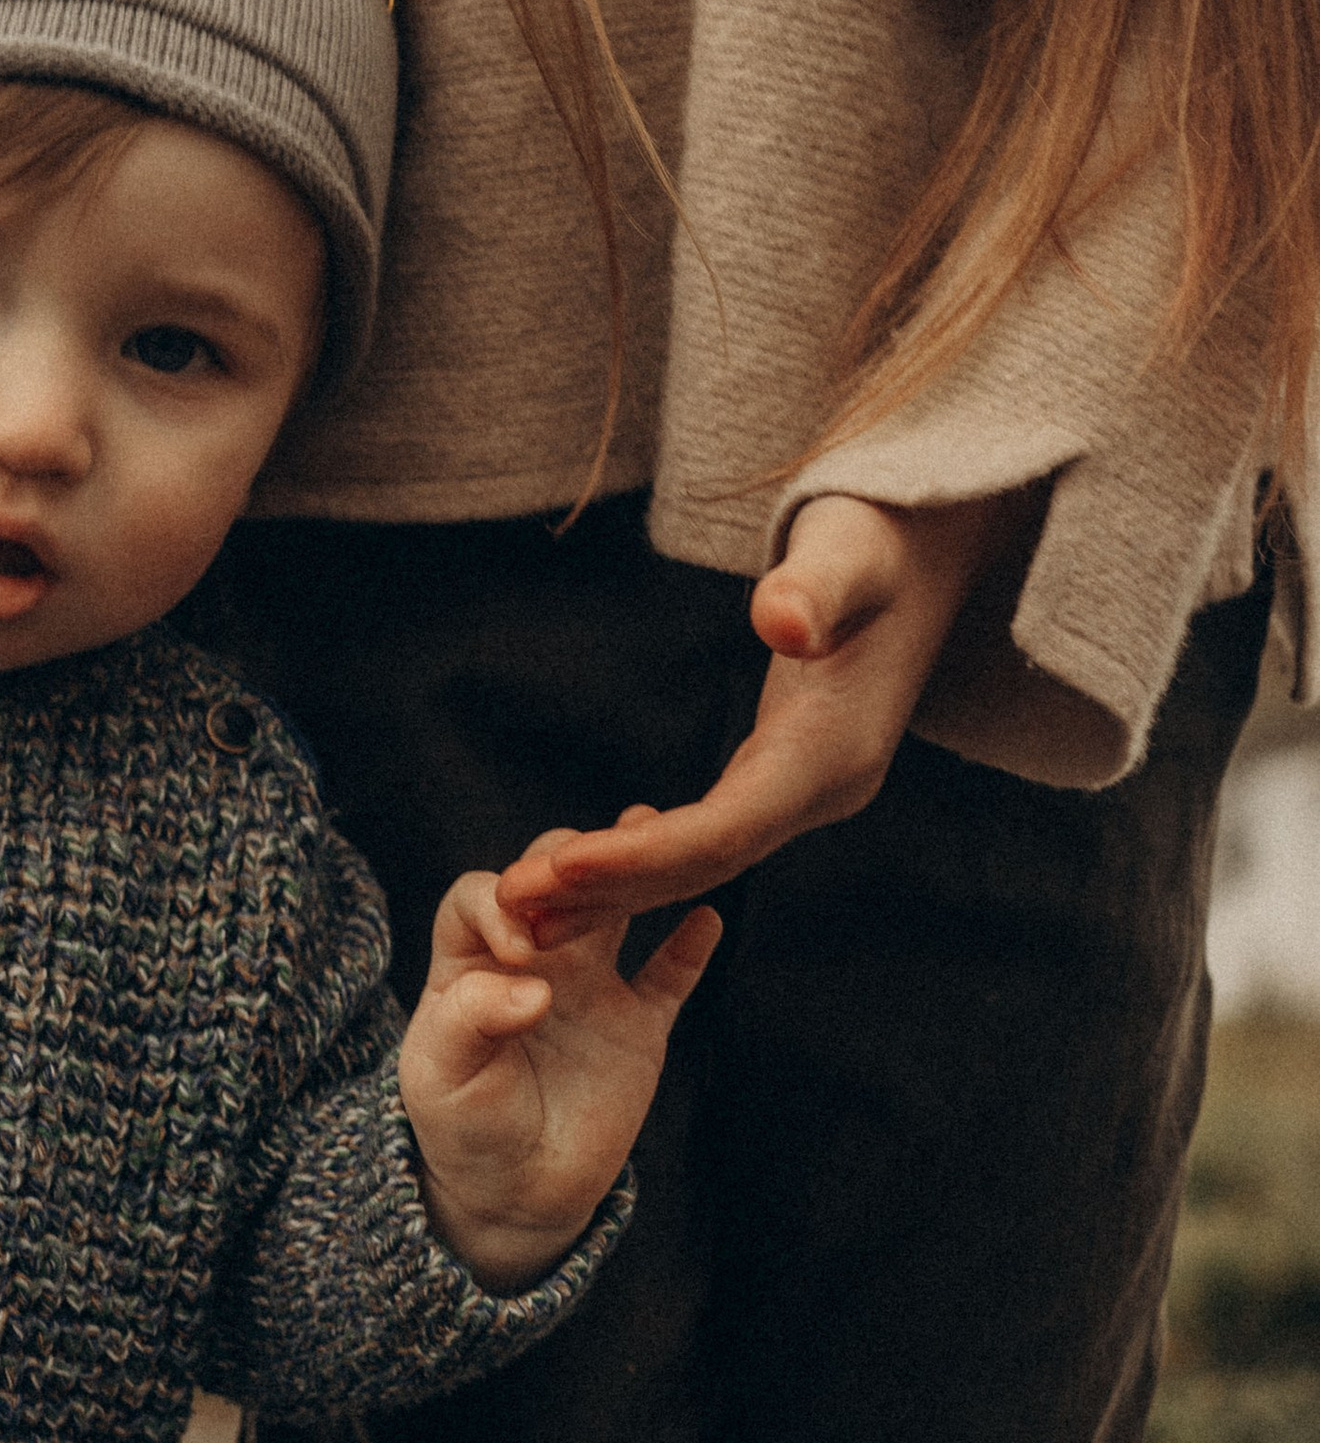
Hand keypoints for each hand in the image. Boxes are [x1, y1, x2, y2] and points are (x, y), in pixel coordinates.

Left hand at [401, 858, 720, 1289]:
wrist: (516, 1196)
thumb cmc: (463, 1131)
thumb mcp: (442, 1077)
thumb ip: (471, 1020)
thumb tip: (535, 986)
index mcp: (470, 966)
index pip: (478, 899)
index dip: (498, 903)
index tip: (520, 947)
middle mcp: (532, 962)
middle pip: (551, 884)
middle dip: (568, 866)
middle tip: (590, 867)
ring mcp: (590, 988)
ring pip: (614, 912)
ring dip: (632, 876)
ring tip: (652, 832)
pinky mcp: (637, 1026)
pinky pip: (670, 976)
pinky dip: (690, 947)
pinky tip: (707, 919)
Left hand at [496, 491, 1020, 943]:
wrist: (931, 540)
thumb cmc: (882, 530)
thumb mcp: (848, 546)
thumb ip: (813, 585)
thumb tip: (781, 621)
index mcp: (834, 751)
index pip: (726, 830)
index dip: (641, 858)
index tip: (558, 869)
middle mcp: (828, 788)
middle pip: (707, 866)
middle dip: (610, 891)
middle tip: (511, 909)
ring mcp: (813, 788)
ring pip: (705, 862)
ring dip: (616, 890)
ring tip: (523, 913)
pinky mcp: (794, 775)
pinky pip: (711, 837)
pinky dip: (643, 859)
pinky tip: (581, 871)